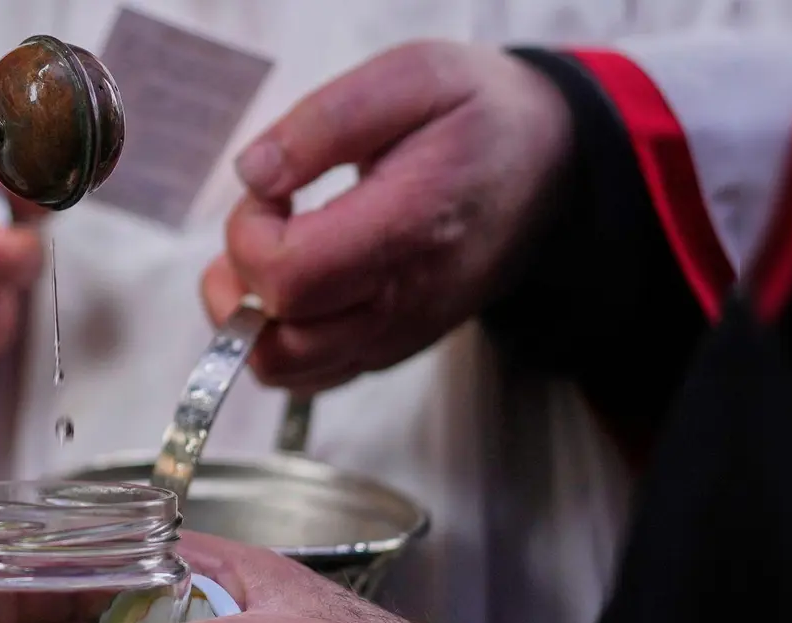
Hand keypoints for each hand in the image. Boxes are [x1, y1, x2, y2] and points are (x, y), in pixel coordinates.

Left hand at [202, 40, 572, 390]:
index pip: (287, 278)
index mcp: (407, 229)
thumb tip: (254, 174)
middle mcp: (402, 302)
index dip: (249, 234)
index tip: (272, 190)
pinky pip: (308, 374)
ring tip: (268, 253)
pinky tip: (289, 281)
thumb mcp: (414, 78)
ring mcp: (395, 335)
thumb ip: (326, 122)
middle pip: (275, 342)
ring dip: (246, 317)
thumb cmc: (479, 117)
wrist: (551, 166)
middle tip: (267, 220)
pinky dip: (275, 337)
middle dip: (240, 278)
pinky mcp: (387, 348)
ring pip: (283, 371)